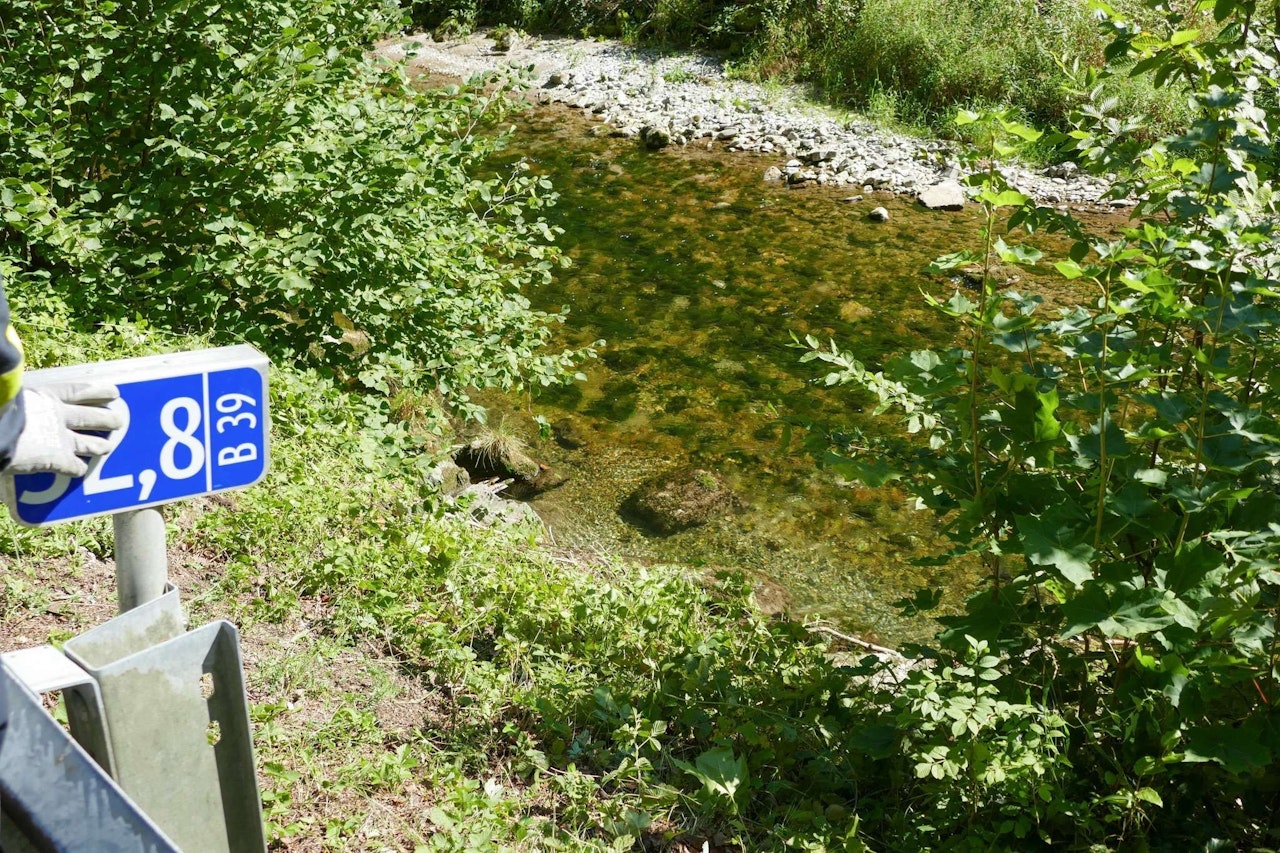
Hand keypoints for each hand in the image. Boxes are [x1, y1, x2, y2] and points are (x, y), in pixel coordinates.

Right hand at [8, 384, 125, 477]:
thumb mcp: (11, 396)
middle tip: (118, 421)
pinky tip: (80, 471)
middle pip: (91, 417)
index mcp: (45, 396)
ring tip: (107, 447)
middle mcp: (57, 415)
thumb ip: (24, 400)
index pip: (78, 391)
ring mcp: (60, 438)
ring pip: (88, 443)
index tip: (114, 392)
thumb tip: (19, 392)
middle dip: (106, 419)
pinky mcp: (57, 458)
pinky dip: (77, 469)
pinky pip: (72, 466)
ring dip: (99, 446)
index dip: (97, 391)